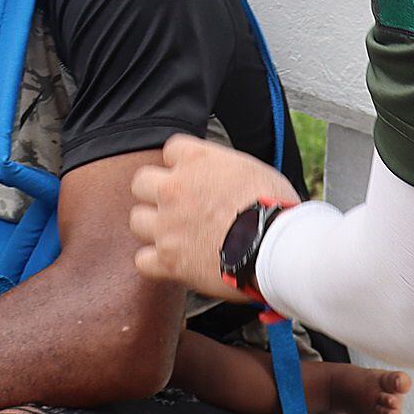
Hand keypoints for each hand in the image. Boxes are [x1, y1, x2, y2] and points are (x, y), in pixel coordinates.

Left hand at [129, 134, 299, 300]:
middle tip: (176, 205)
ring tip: (175, 235)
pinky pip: (143, 260)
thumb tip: (225, 179)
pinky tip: (172, 263)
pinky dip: (156, 263)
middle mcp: (174, 188)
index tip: (192, 176)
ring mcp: (167, 225)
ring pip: (137, 220)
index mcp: (197, 160)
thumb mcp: (254, 170)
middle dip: (156, 193)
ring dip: (153, 227)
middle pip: (142, 182)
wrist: (274, 246)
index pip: (171, 150)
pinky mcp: (168, 259)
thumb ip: (226, 169)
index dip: (181, 164)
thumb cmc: (276, 208)